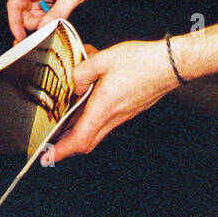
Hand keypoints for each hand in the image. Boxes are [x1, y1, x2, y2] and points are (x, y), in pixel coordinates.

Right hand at [6, 0, 110, 39]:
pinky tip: (62, 13)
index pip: (14, 5)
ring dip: (44, 18)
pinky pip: (46, 7)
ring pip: (36, 10)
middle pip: (24, 10)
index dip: (15, 23)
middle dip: (34, 21)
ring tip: (59, 18)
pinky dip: (52, 14)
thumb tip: (43, 30)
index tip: (20, 37)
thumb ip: (55, 16)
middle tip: (47, 28)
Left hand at [50, 40, 179, 159]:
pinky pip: (107, 122)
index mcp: (103, 108)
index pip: (79, 140)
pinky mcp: (130, 109)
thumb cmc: (141, 62)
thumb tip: (73, 83)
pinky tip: (87, 104)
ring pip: (96, 132)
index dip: (60, 151)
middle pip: (86, 142)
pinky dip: (92, 121)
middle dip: (66, 147)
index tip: (46, 156)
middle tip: (50, 145)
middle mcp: (114, 116)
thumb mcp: (103, 59)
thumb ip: (81, 72)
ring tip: (64, 124)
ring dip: (79, 133)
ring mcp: (123, 115)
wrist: (170, 64)